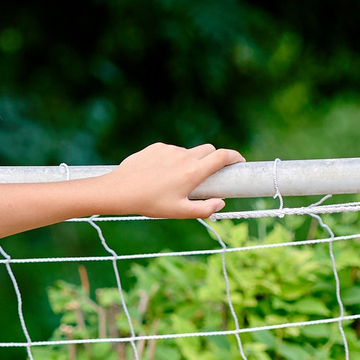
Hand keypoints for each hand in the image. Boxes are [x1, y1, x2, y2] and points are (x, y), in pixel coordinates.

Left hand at [99, 142, 243, 220]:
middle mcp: (184, 156)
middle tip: (210, 174)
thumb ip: (204, 209)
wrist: (120, 190)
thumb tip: (221, 203)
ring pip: (188, 152)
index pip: (222, 156)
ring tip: (175, 182)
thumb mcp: (179, 212)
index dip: (234, 157)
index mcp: (193, 172)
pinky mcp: (157, 147)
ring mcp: (170, 149)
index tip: (239, 162)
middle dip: (214, 159)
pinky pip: (171, 152)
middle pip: (208, 150)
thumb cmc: (150, 203)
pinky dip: (173, 160)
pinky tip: (160, 175)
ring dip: (190, 162)